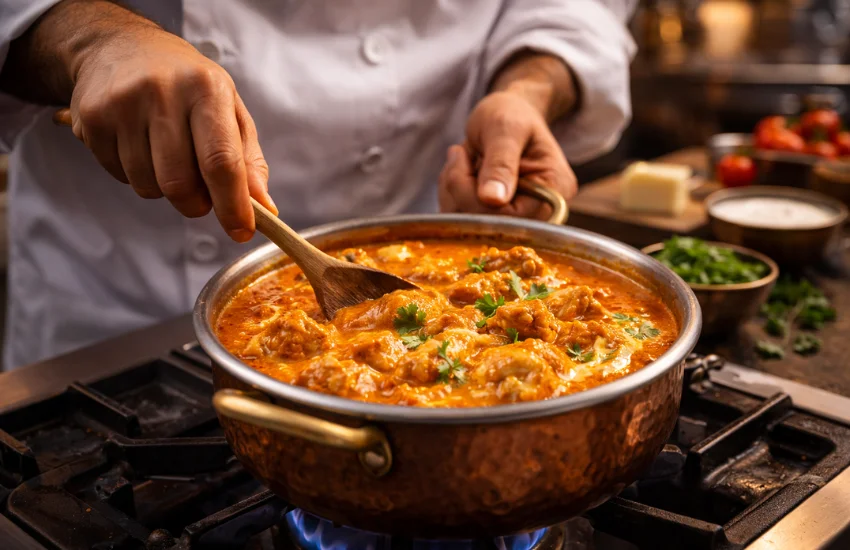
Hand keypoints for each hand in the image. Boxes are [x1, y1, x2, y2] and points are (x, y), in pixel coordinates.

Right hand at [70, 27, 275, 241]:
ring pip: (149, 186)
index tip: (241, 231)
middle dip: (196, 205)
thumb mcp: (228, 110)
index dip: (233, 205)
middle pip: (181, 184)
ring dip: (164, 189)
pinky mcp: (92, 118)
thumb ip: (248, 161)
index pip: (221, 161)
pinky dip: (136, 175)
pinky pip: (120, 176)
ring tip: (167, 156)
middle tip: (201, 195)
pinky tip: (139, 145)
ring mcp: (123, 104)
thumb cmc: (188, 85)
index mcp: (206, 89)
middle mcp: (163, 93)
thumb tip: (264, 207)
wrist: (120, 46)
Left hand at [438, 91, 576, 219]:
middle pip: (490, 226)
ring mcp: (517, 218)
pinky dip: (451, 196)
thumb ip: (501, 162)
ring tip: (461, 158)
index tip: (461, 157)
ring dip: (452, 191)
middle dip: (461, 191)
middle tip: (458, 154)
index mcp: (555, 190)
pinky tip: (458, 172)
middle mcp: (541, 212)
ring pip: (470, 226)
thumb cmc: (511, 114)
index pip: (513, 217)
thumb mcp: (505, 129)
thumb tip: (493, 200)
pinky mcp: (495, 219)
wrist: (507, 113)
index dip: (475, 198)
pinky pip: (463, 221)